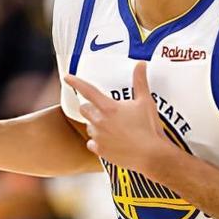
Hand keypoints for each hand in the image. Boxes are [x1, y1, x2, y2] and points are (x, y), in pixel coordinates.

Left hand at [64, 61, 170, 175]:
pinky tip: (111, 141)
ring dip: (96, 125)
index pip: (88, 90)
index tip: (67, 77)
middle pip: (84, 109)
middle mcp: (99, 121)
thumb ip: (140, 81)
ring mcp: (98, 137)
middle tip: (105, 110)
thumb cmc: (149, 127)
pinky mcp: (100, 151)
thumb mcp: (145, 101)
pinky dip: (98, 142)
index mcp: (109, 108)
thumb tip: (141, 64)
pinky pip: (92, 143)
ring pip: (89, 127)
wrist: (152, 155)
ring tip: (113, 128)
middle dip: (91, 108)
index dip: (76, 82)